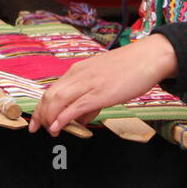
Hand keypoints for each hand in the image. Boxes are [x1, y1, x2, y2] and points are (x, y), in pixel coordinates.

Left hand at [29, 34, 177, 135]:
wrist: (150, 56)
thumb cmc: (130, 68)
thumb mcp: (104, 80)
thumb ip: (90, 97)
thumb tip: (82, 117)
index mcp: (78, 70)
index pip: (52, 89)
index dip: (41, 106)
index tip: (36, 120)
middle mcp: (79, 75)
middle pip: (50, 95)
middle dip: (40, 114)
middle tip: (36, 129)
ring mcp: (89, 83)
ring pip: (58, 100)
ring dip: (49, 118)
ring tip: (50, 131)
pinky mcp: (100, 93)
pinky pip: (75, 106)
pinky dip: (63, 118)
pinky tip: (58, 127)